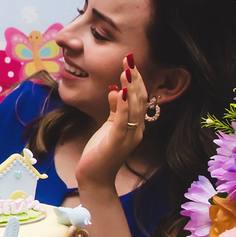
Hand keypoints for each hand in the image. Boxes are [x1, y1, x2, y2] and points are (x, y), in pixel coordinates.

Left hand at [77, 55, 146, 190]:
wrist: (95, 177)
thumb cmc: (101, 152)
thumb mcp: (108, 126)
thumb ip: (115, 109)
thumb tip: (117, 89)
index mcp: (136, 126)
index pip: (140, 99)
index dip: (137, 81)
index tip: (131, 63)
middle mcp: (137, 130)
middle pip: (140, 100)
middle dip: (135, 79)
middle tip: (130, 59)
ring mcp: (129, 137)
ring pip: (134, 108)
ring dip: (131, 87)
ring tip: (127, 70)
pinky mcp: (117, 142)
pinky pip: (122, 120)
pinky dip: (123, 105)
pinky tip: (121, 91)